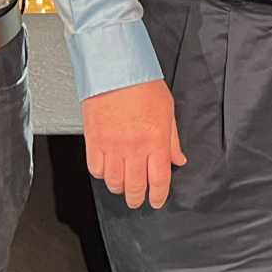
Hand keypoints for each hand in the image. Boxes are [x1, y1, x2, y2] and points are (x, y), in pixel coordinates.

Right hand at [82, 79, 185, 209]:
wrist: (115, 70)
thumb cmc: (142, 85)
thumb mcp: (168, 110)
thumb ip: (172, 140)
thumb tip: (178, 159)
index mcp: (156, 141)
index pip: (158, 179)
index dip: (158, 196)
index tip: (156, 202)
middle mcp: (134, 148)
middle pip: (135, 186)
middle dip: (137, 198)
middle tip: (137, 200)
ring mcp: (112, 146)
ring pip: (114, 181)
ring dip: (119, 189)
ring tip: (122, 189)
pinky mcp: (93, 141)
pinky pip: (96, 168)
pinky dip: (101, 175)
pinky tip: (106, 172)